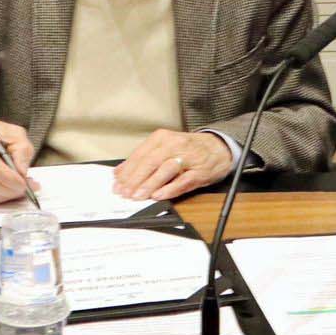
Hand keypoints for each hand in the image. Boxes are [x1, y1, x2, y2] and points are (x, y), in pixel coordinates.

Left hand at [113, 130, 233, 200]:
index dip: (127, 171)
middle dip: (135, 179)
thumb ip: (142, 159)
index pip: (140, 155)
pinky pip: (182, 181)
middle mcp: (174, 145)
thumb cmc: (187, 149)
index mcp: (162, 138)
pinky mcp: (199, 171)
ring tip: (137, 196)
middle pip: (150, 162)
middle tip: (124, 193)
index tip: (117, 184)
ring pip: (164, 170)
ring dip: (149, 184)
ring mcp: (187, 158)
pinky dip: (169, 189)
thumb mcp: (164, 148)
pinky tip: (158, 195)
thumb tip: (119, 172)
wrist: (218, 148)